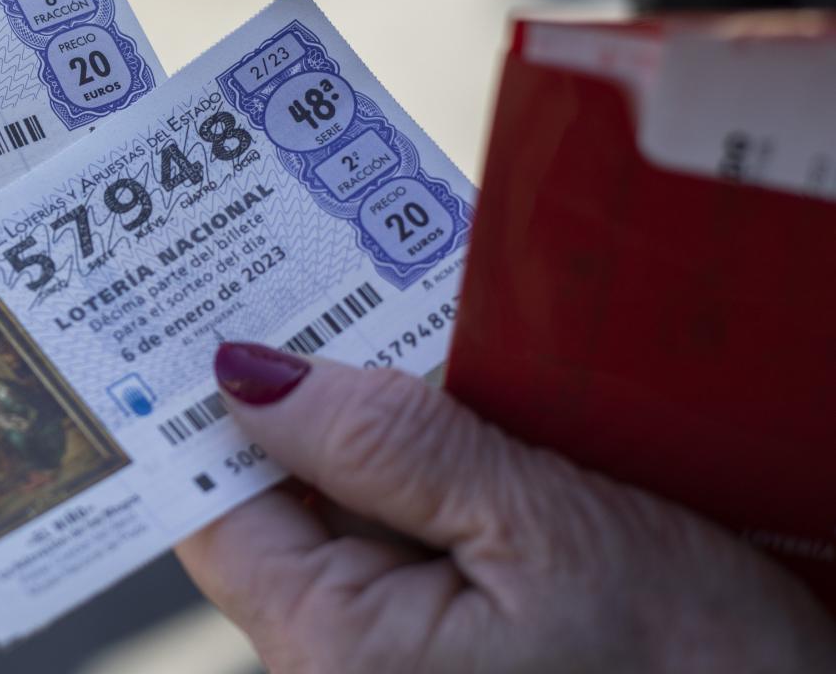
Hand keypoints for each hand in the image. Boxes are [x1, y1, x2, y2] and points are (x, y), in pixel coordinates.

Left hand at [176, 342, 835, 672]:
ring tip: (403, 322)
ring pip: (344, 514)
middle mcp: (339, 672)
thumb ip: (384, 443)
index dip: (206, 408)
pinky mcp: (445, 656)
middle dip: (306, 397)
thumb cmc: (703, 666)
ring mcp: (393, 667)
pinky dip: (422, 470)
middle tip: (323, 274)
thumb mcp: (540, 524)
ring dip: (373, 426)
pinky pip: (402, 541)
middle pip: (277, 505)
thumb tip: (246, 376)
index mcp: (333, 652)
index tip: (213, 308)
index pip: (211, 511)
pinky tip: (457, 404)